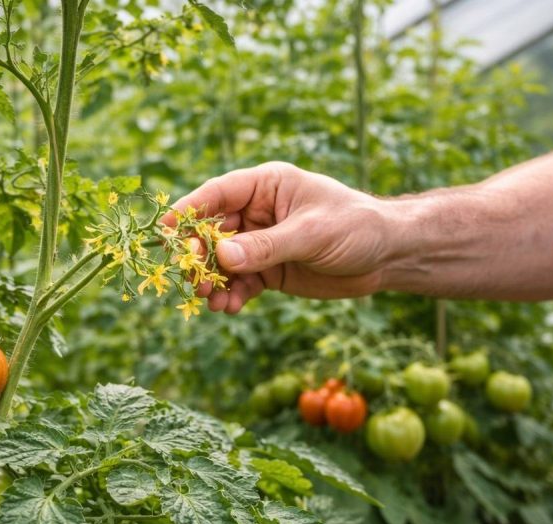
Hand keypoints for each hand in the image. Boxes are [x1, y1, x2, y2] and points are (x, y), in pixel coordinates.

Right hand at [168, 162, 391, 312]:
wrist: (387, 256)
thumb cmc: (355, 227)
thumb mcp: (311, 234)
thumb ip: (266, 246)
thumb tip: (223, 258)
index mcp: (266, 185)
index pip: (217, 194)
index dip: (188, 211)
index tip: (165, 231)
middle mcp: (257, 212)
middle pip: (212, 232)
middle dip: (198, 257)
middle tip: (193, 279)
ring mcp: (261, 243)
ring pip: (222, 262)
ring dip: (213, 281)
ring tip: (212, 301)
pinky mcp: (269, 270)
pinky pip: (240, 282)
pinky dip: (232, 295)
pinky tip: (230, 308)